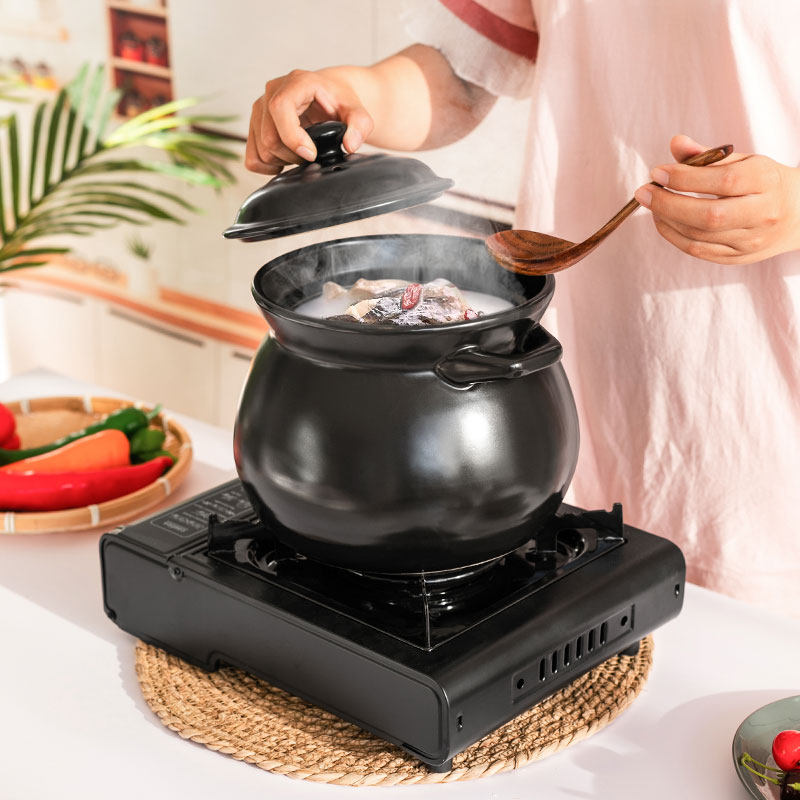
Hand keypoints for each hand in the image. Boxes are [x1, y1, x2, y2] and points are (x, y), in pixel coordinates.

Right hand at [245, 69, 373, 174]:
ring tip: (302, 155)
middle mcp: (272, 91)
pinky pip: (252, 156)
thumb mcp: (358, 111)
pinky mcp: (255, 123)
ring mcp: (260, 107)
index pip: (280, 109)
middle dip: (292, 155)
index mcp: (296, 82)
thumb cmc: (341, 100)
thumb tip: (350, 145)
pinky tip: (285, 162)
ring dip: (282, 161)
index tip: (312, 154)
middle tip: (313, 156)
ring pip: (261, 149)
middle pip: (269, 136)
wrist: (330, 94)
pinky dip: (267, 166)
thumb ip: (360, 126)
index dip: (293, 138)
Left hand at [634, 134, 799, 264]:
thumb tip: (675, 143)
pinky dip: (673, 236)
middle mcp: (762, 214)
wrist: (797, 215)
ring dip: (666, 220)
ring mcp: (750, 241)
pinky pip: (698, 250)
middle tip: (643, 192)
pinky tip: (662, 220)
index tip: (657, 172)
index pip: (723, 182)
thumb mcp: (743, 161)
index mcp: (767, 181)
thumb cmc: (762, 182)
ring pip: (699, 236)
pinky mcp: (737, 258)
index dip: (685, 178)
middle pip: (709, 215)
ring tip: (650, 204)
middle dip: (668, 204)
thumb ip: (708, 155)